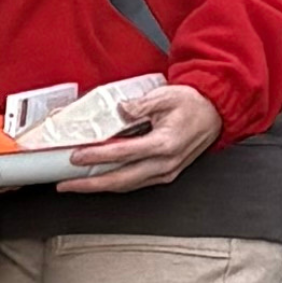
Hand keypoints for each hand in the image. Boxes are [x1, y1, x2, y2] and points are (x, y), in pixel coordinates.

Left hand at [59, 83, 222, 193]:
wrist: (216, 113)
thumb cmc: (193, 104)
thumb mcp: (166, 95)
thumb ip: (140, 104)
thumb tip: (121, 109)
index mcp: (165, 143)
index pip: (123, 153)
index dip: (97, 156)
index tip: (76, 157)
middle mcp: (165, 163)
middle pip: (121, 179)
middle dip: (90, 184)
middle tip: (66, 184)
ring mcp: (166, 171)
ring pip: (127, 185)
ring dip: (100, 187)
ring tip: (77, 185)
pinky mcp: (166, 174)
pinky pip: (136, 183)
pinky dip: (115, 183)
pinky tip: (100, 180)